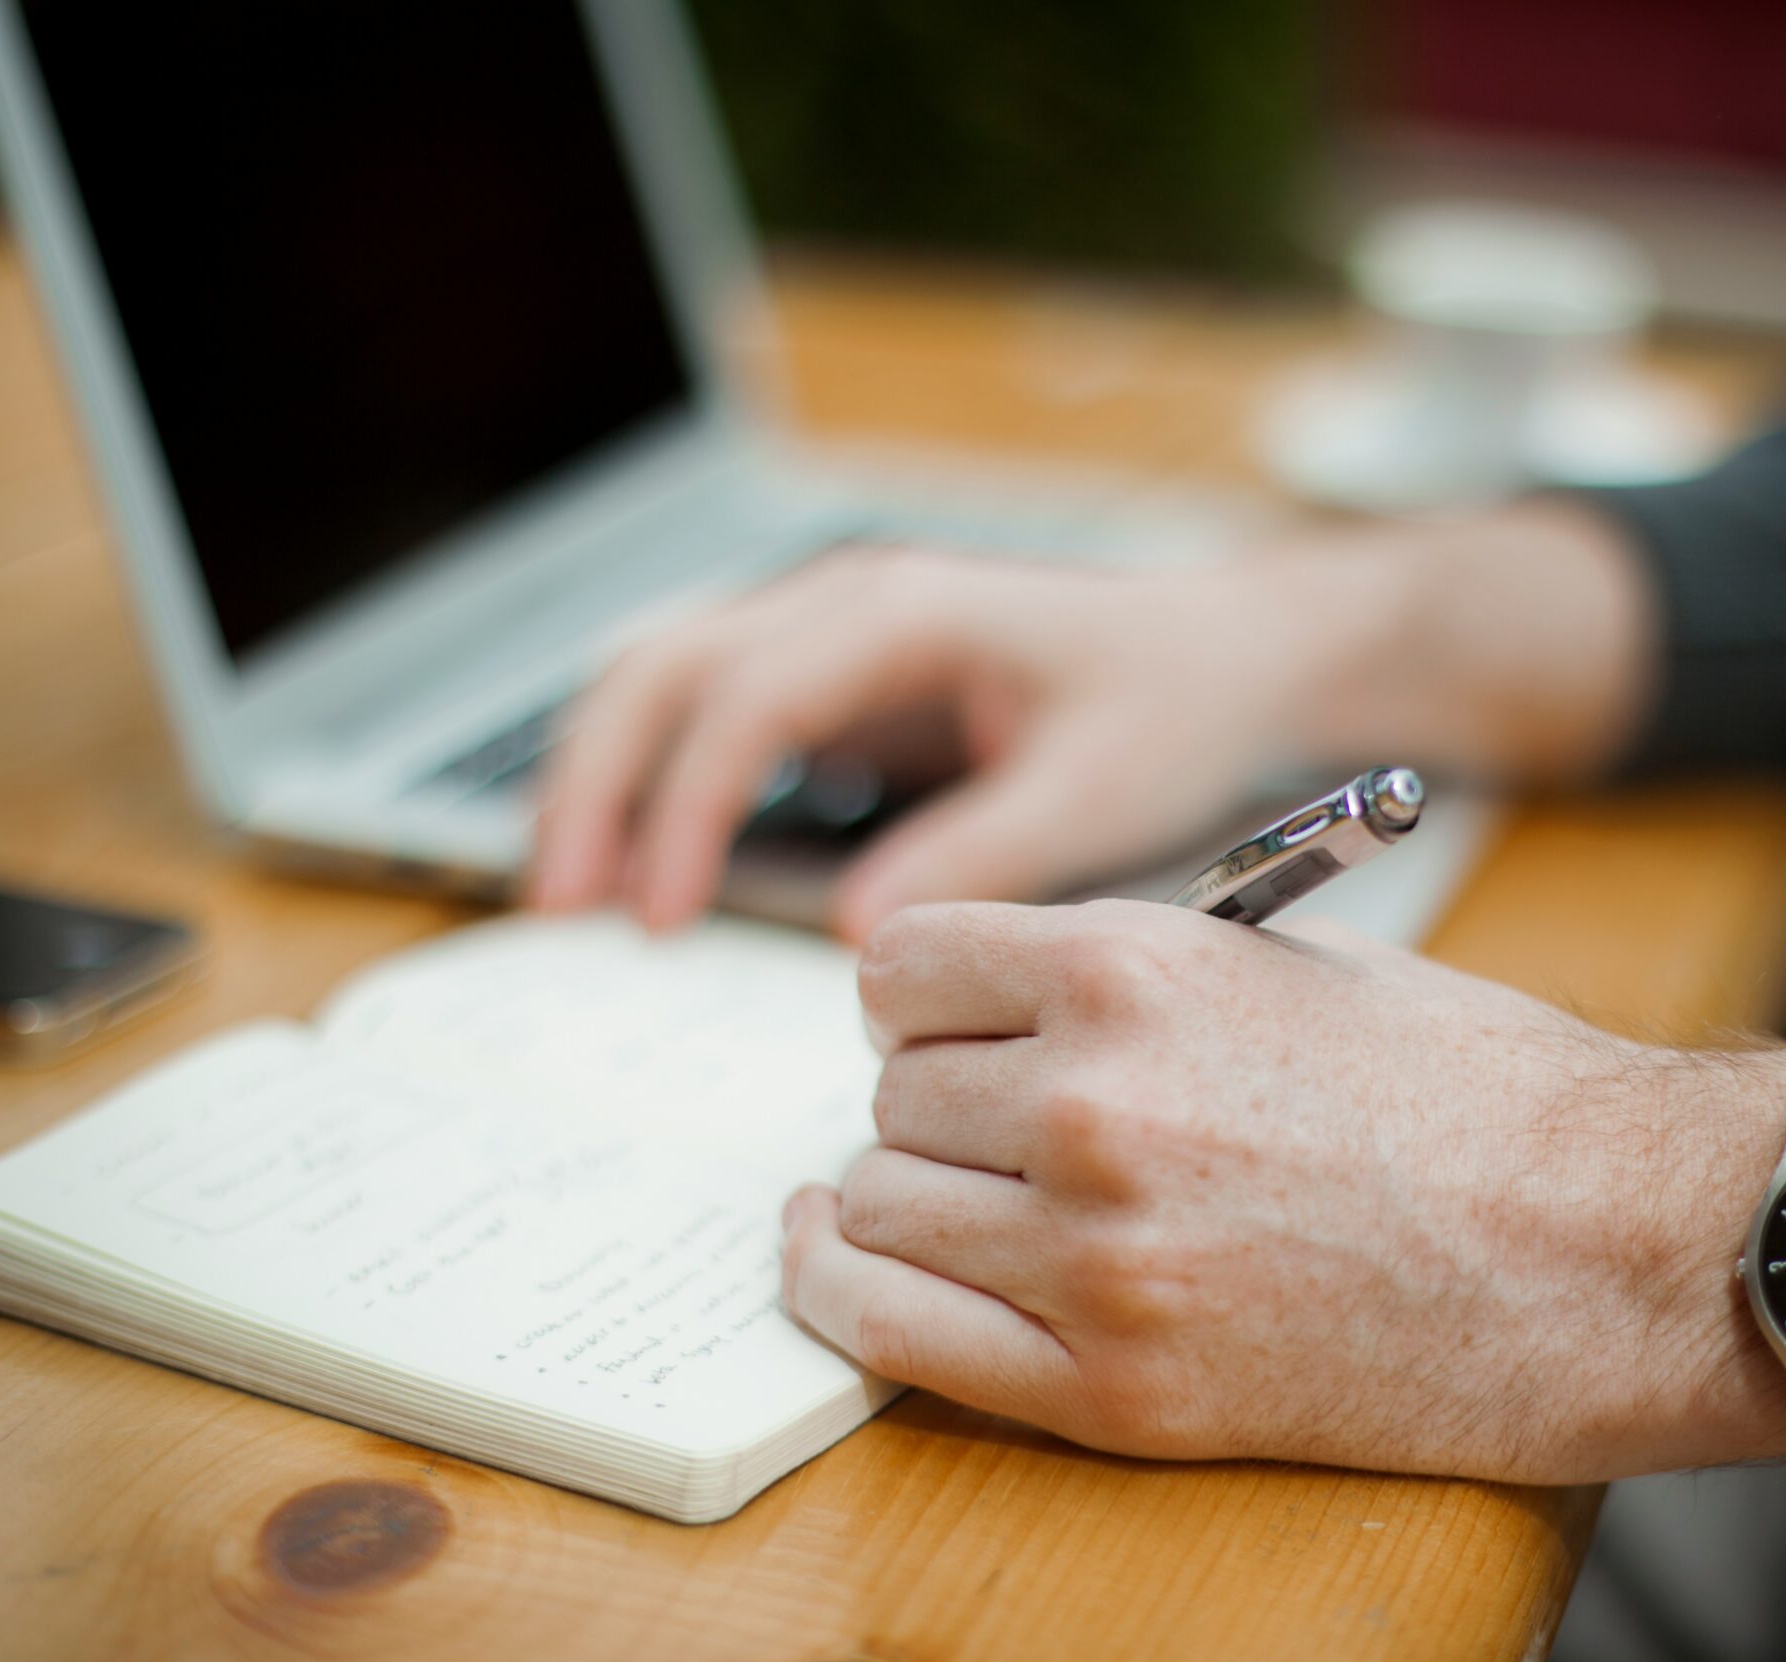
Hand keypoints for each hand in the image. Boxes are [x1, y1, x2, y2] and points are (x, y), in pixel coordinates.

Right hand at [529, 543, 1383, 938]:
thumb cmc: (1173, 710)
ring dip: (601, 774)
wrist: (1228, 654)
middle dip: (593, 781)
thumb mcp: (1096, 792)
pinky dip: (653, 776)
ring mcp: (832, 630)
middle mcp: (848, 601)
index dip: (684, 808)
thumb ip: (980, 856)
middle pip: (664, 667)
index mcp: (906, 614)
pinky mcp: (835, 677)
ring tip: (565, 892)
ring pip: (664, 675)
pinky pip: (708, 710)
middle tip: (557, 908)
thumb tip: (859, 937)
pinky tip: (636, 863)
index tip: (658, 917)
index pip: (747, 698)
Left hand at [780, 897, 1785, 1484]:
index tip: (943, 1022)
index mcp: (1135, 971)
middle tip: (997, 1120)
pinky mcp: (1117, 1390)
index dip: (920, 995)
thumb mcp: (1295, 962)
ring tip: (965, 1194)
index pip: (903, 965)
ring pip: (880, 1204)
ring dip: (906, 1195)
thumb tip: (999, 995)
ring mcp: (1098, 1257)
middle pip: (894, 1091)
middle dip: (935, 1098)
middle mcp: (1093, 1104)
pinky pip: (895, 1333)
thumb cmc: (1477, 1092)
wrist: (1612, 1250)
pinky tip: (843, 1258)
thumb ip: (1129, 969)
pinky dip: (845, 1291)